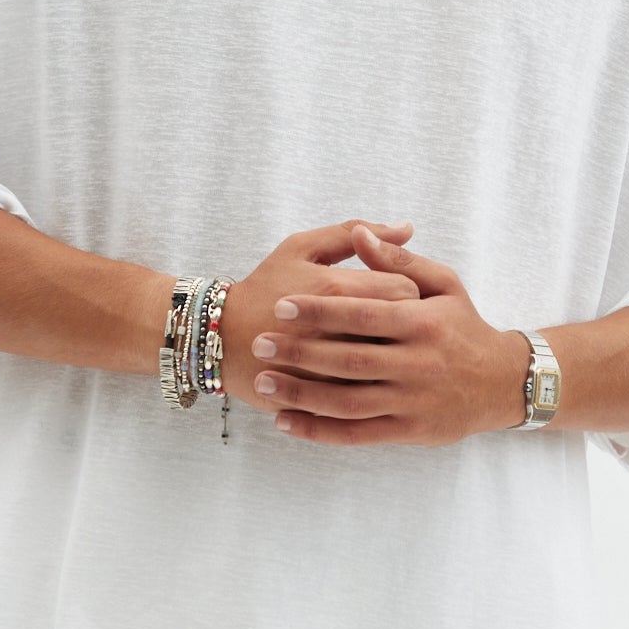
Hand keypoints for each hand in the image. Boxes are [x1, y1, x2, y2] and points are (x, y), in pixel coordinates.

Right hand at [218, 219, 421, 416]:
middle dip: (403, 326)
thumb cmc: (266, 287)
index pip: (406, 290)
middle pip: (403, 331)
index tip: (396, 294)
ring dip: (390, 358)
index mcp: (334, 289)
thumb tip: (407, 228)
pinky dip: (370, 386)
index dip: (409, 291)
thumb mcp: (301, 248)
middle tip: (391, 322)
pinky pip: (365, 400)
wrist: (219, 338)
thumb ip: (352, 233)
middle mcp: (335, 332)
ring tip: (378, 347)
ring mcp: (327, 372)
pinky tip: (362, 375)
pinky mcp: (319, 401)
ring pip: (389, 368)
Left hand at [247, 223, 521, 446]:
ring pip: (348, 402)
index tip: (281, 306)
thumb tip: (361, 233)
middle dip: (300, 352)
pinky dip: (319, 430)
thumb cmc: (463, 326)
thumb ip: (399, 261)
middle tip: (260, 343)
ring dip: (301, 394)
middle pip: (349, 359)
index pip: (363, 314)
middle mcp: (419, 363)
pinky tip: (286, 421)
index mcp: (424, 322)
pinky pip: (357, 434)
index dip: (319, 310)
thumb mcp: (443, 283)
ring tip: (263, 383)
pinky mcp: (409, 431)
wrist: (502, 383)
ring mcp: (413, 401)